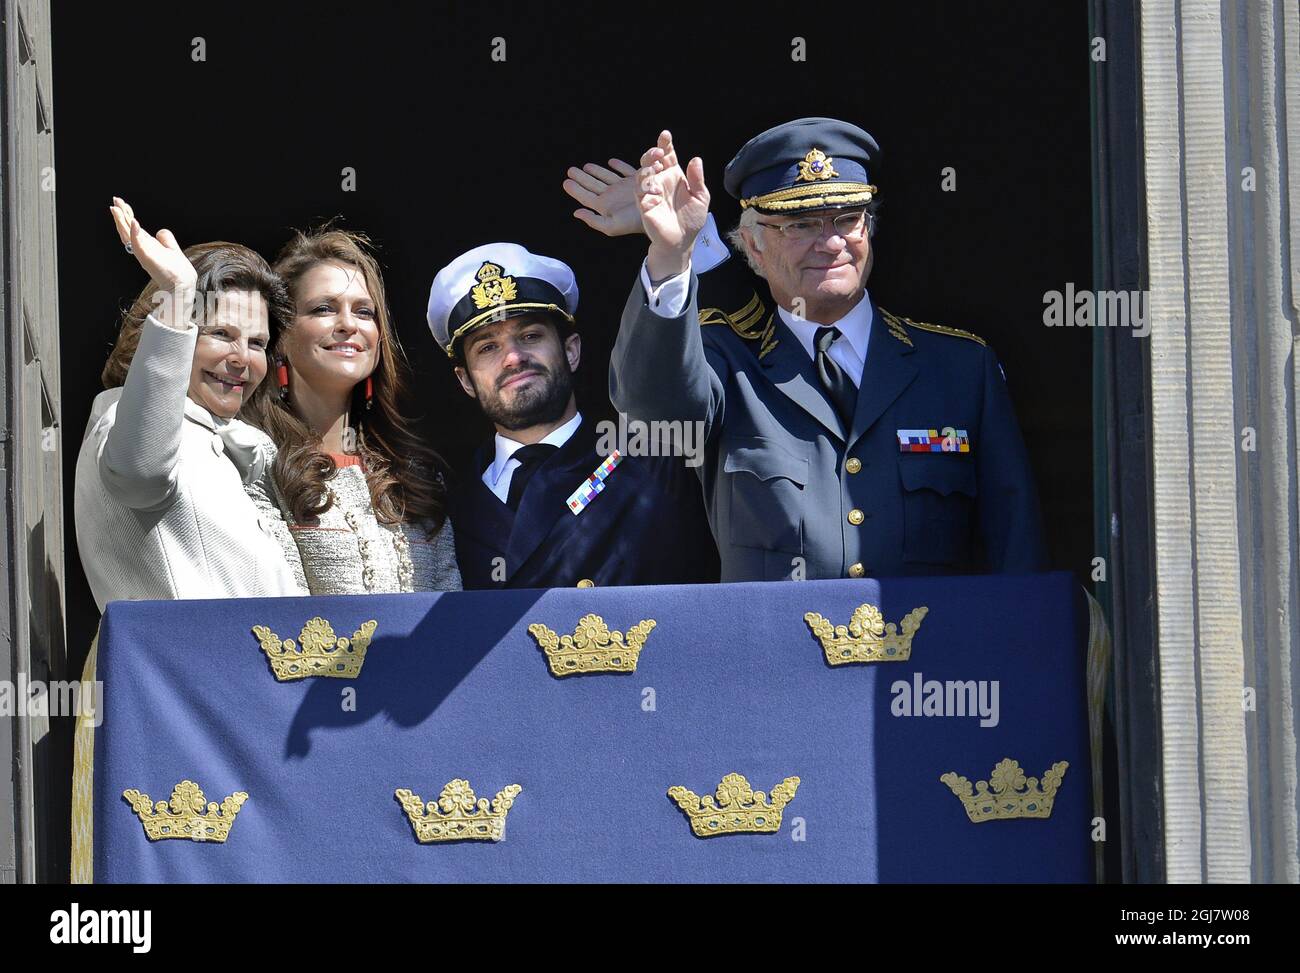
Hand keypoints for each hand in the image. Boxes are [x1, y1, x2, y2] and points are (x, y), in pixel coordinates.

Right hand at [109, 197, 197, 328]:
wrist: (183, 284)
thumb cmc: (177, 270)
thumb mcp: (171, 249)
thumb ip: (165, 239)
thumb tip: (161, 231)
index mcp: (146, 245)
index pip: (132, 228)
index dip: (126, 215)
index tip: (121, 203)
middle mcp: (142, 249)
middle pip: (127, 230)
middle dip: (120, 215)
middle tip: (115, 201)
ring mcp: (143, 254)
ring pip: (128, 235)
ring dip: (121, 222)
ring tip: (117, 209)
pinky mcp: (148, 259)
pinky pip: (138, 245)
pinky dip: (134, 234)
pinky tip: (134, 223)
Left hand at [564, 159, 640, 235]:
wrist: (658, 215)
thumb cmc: (634, 223)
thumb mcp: (611, 226)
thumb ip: (593, 220)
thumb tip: (576, 213)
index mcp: (605, 206)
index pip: (585, 196)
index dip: (575, 189)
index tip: (565, 181)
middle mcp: (613, 196)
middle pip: (593, 185)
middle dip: (581, 177)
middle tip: (570, 170)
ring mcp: (623, 188)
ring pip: (606, 177)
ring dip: (596, 171)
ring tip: (586, 166)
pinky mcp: (636, 180)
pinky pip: (625, 171)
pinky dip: (619, 166)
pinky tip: (612, 162)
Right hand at [635, 131, 708, 278]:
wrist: (683, 241)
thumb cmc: (691, 219)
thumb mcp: (701, 198)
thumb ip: (697, 179)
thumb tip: (696, 159)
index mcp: (674, 176)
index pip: (668, 156)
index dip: (665, 144)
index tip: (665, 135)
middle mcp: (660, 181)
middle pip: (652, 160)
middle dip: (654, 152)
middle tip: (659, 150)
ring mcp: (651, 192)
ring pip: (643, 173)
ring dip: (647, 165)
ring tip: (656, 162)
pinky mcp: (644, 204)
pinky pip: (640, 191)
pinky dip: (645, 185)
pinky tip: (653, 185)